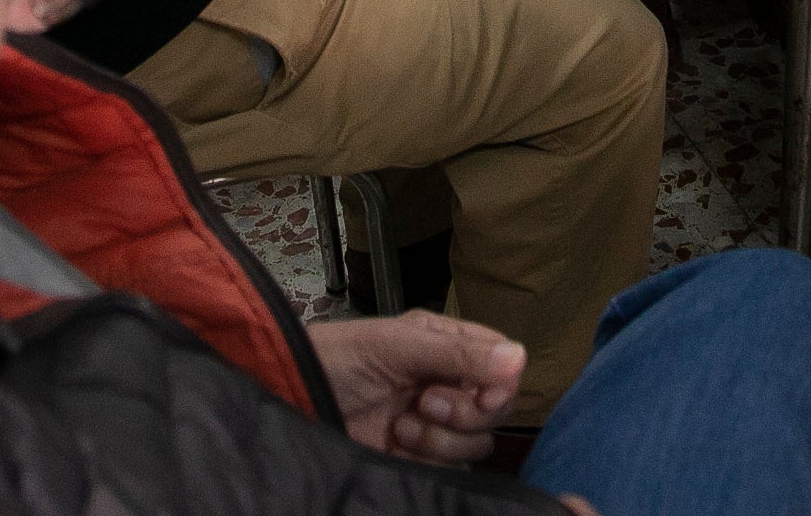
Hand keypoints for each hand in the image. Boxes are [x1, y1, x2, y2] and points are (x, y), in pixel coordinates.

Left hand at [307, 310, 524, 464]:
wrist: (291, 404)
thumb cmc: (334, 361)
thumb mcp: (395, 347)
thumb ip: (456, 354)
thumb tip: (519, 358)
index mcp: (443, 343)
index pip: (501, 361)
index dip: (500, 382)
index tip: (483, 392)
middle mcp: (444, 381)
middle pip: (496, 406)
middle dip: (467, 411)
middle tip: (427, 403)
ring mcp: (432, 421)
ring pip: (477, 441)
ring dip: (442, 437)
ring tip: (402, 424)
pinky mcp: (418, 457)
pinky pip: (452, 466)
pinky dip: (429, 457)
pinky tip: (398, 443)